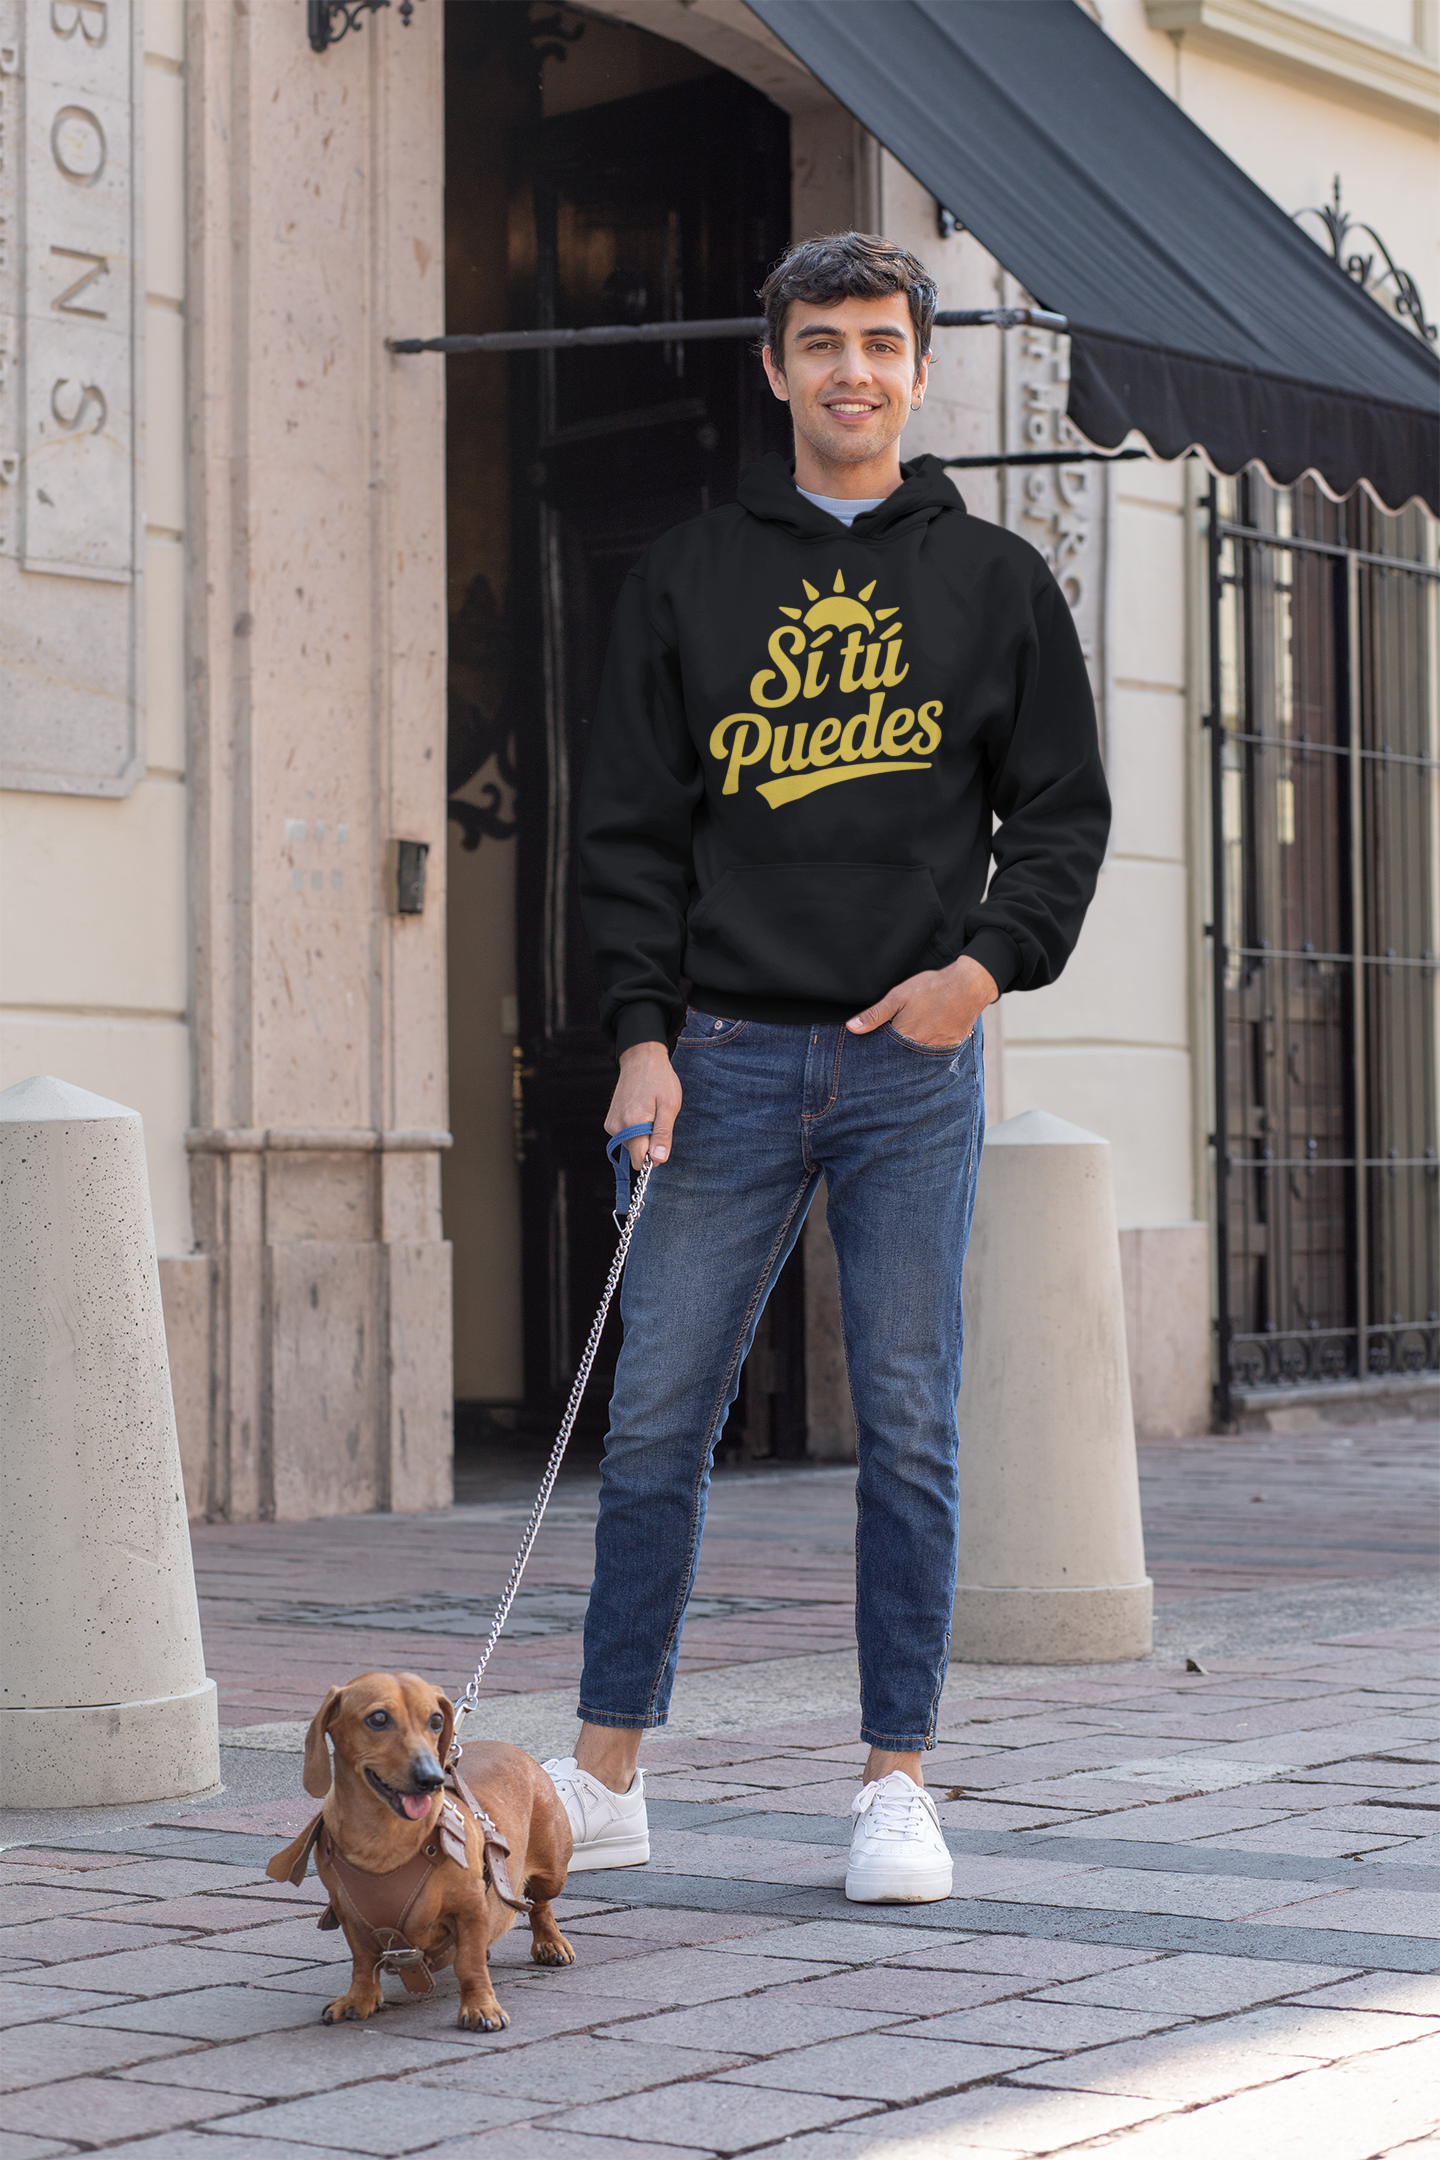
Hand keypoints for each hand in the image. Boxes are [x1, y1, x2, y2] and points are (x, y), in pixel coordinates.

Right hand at [605, 1041, 681, 1168]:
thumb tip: (658, 1159)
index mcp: (632, 1124)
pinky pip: (624, 1137)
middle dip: (648, 1144)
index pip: (639, 1160)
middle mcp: (617, 1126)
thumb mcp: (669, 1106)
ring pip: (630, 1146)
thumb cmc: (659, 1080)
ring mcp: (612, 1124)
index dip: (654, 1155)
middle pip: (635, 1154)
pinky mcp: (610, 1121)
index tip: (661, 1140)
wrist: (641, 1059)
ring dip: (642, 1136)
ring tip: (649, 1113)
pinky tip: (640, 1112)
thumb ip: (663, 1135)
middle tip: (657, 1121)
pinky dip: (634, 1130)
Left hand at [846, 954, 998, 1046]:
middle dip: (895, 1052)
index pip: (884, 1053)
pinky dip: (929, 1047)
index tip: (874, 1048)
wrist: (969, 985)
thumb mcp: (898, 996)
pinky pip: (935, 1052)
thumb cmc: (932, 988)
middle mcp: (921, 1048)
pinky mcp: (951, 1046)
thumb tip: (852, 1028)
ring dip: (912, 1051)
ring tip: (914, 1035)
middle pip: (901, 1057)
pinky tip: (928, 1035)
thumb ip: (875, 1015)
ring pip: (918, 1056)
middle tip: (897, 1040)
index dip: (879, 1049)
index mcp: (905, 1037)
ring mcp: (938, 1049)